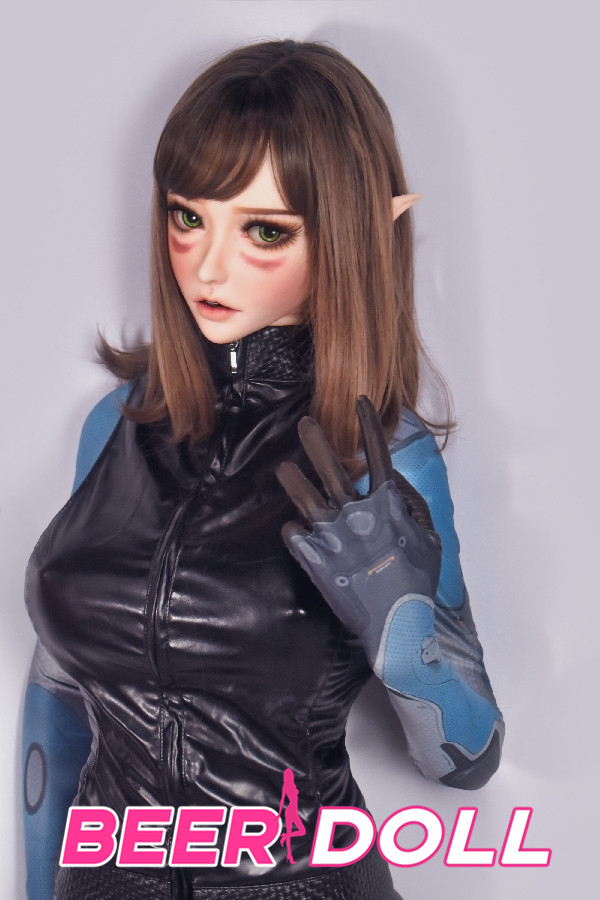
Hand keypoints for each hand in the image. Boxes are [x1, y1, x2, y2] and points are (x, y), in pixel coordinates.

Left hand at [277, 397, 440, 668]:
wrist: (396, 626)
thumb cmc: (417, 582)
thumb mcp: (429, 539)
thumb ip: (413, 505)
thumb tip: (394, 481)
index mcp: (387, 506)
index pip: (378, 454)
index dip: (369, 425)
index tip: (360, 402)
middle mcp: (356, 514)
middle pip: (331, 468)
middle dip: (316, 441)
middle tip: (305, 424)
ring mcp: (331, 536)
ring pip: (303, 496)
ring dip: (292, 479)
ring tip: (284, 468)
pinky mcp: (313, 558)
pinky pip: (295, 533)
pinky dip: (295, 529)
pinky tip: (297, 529)